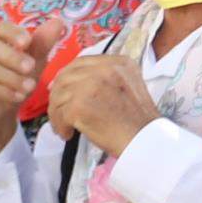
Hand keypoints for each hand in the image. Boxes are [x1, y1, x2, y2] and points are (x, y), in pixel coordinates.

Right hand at [0, 19, 58, 170]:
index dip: (12, 33)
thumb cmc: (13, 82)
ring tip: (29, 88)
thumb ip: (42, 44)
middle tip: (31, 67)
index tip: (28, 42)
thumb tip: (58, 22)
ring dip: (10, 77)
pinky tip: (17, 97)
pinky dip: (1, 91)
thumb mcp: (33, 62)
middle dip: (12, 56)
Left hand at [47, 52, 163, 160]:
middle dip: (58, 96)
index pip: (81, 62)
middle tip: (59, 112)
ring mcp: (90, 85)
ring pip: (59, 95)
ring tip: (65, 127)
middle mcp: (104, 69)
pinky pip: (59, 113)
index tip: (61, 90)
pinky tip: (69, 134)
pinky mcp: (79, 104)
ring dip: (57, 113)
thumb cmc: (136, 120)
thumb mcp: (127, 86)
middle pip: (65, 77)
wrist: (144, 140)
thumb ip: (104, 78)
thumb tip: (68, 81)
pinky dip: (60, 125)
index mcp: (118, 63)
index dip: (67, 76)